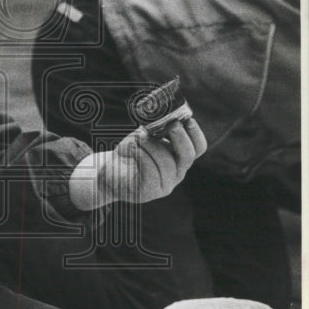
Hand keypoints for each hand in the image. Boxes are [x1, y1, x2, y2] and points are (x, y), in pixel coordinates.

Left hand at [69, 117, 207, 209]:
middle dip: (181, 138)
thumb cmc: (130, 152)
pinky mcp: (149, 191)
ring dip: (153, 146)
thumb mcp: (144, 136)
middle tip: (171, 125)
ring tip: (139, 137)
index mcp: (180, 158)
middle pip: (188, 156)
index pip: (198, 148)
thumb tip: (162, 117)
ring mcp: (165, 184)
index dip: (196, 134)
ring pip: (167, 163)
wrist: (110, 171)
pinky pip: (150, 172)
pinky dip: (141, 156)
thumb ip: (156, 130)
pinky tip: (132, 147)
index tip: (188, 120)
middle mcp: (177, 173)